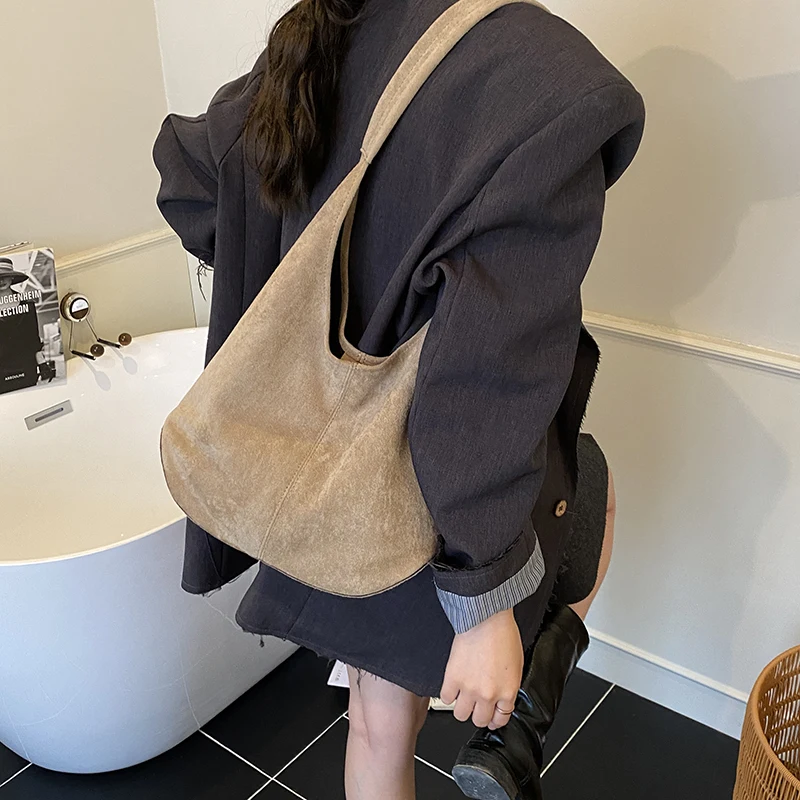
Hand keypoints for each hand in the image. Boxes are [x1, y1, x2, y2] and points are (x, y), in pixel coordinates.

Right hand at [440, 609, 522, 729]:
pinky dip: (448, 694)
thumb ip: (509, 685)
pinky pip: (446, 698)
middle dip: (479, 715)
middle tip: (476, 706)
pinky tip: (453, 687)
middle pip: (480, 721)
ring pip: (461, 715)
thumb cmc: (502, 634)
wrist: (486, 618)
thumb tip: (502, 696)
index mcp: (508, 691)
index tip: (491, 716)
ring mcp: (469, 689)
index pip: (501, 719)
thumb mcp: (517, 664)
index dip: (495, 719)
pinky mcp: (452, 679)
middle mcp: (488, 694)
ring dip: (462, 708)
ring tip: (463, 697)